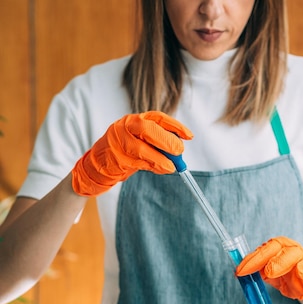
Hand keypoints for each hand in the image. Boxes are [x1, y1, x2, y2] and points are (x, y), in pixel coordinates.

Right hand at [72, 111, 192, 196]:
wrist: (96, 166)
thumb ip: (157, 144)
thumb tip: (179, 152)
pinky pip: (138, 163)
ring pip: (143, 148)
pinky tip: (162, 169)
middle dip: (167, 140)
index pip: (158, 118)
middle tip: (180, 151)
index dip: (175, 126)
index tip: (189, 136)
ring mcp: (118, 142)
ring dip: (161, 159)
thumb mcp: (140, 143)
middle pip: (149, 129)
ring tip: (172, 167)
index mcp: (134, 120)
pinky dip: (153, 167)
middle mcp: (125, 127)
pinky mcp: (115, 158)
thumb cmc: (123, 154)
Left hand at [236, 236, 302, 299]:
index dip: (254, 258)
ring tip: (301, 275)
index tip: (241, 271)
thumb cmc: (281, 272)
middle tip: (268, 272)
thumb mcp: (266, 270)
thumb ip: (255, 269)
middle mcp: (295, 252)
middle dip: (278, 262)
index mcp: (280, 247)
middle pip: (288, 253)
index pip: (268, 248)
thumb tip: (237, 272)